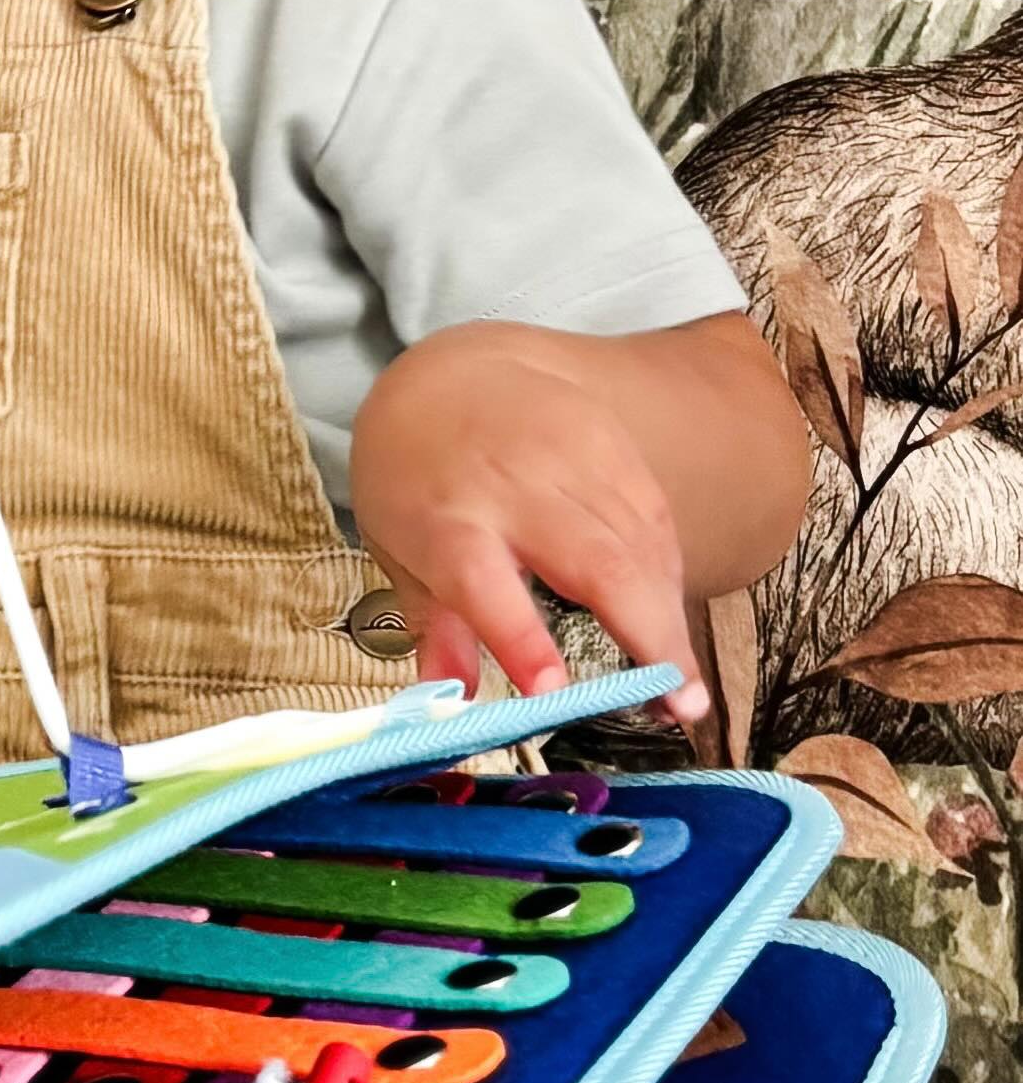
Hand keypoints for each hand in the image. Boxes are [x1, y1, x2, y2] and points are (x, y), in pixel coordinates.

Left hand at [349, 323, 709, 723]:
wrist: (451, 374)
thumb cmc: (418, 479)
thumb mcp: (402, 552)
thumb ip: (436, 629)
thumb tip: (452, 705)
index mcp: (446, 521)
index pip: (483, 584)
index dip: (520, 640)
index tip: (553, 694)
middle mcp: (512, 486)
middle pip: (594, 563)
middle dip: (647, 638)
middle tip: (679, 709)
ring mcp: (569, 457)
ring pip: (641, 543)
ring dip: (669, 618)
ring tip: (680, 686)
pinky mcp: (611, 441)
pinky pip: (655, 515)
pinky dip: (669, 574)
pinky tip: (670, 617)